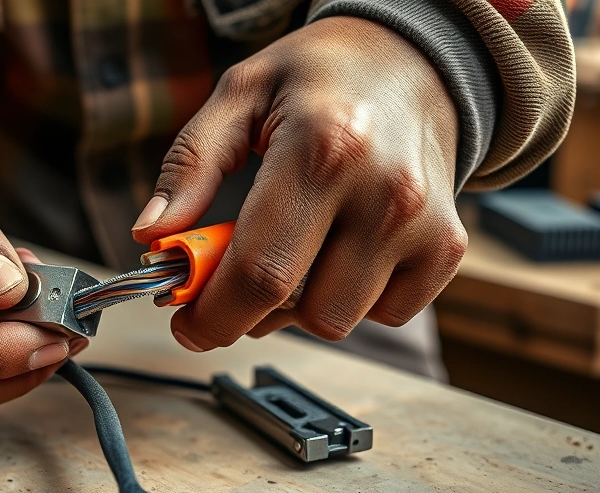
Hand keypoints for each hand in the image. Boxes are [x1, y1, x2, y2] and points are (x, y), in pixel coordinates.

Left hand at [132, 16, 466, 350]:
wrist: (416, 60)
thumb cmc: (321, 77)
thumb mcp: (240, 94)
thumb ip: (190, 165)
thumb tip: (152, 234)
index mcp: (324, 148)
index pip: (260, 271)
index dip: (213, 316)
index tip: (187, 324)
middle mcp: (384, 192)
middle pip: (300, 309)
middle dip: (247, 312)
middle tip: (227, 282)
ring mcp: (423, 225)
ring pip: (339, 320)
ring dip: (299, 305)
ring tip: (289, 253)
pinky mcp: (446, 247)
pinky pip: (386, 314)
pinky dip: (352, 299)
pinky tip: (338, 254)